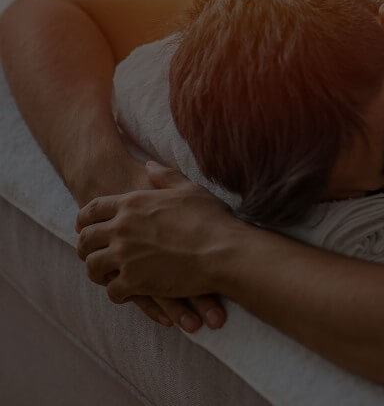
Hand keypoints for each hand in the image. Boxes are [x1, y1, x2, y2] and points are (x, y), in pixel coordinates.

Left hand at [75, 162, 244, 330]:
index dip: (84, 220)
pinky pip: (112, 290)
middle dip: (85, 248)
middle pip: (85, 239)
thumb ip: (165, 176)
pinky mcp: (134, 281)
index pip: (92, 209)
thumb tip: (148, 165)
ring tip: (106, 276)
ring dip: (98, 272)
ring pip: (93, 267)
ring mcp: (125, 256)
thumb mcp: (189, 189)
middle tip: (92, 255)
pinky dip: (117, 293)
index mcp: (132, 203)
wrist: (224, 252)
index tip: (85, 227)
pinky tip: (126, 292)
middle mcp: (122, 228)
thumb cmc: (211, 219)